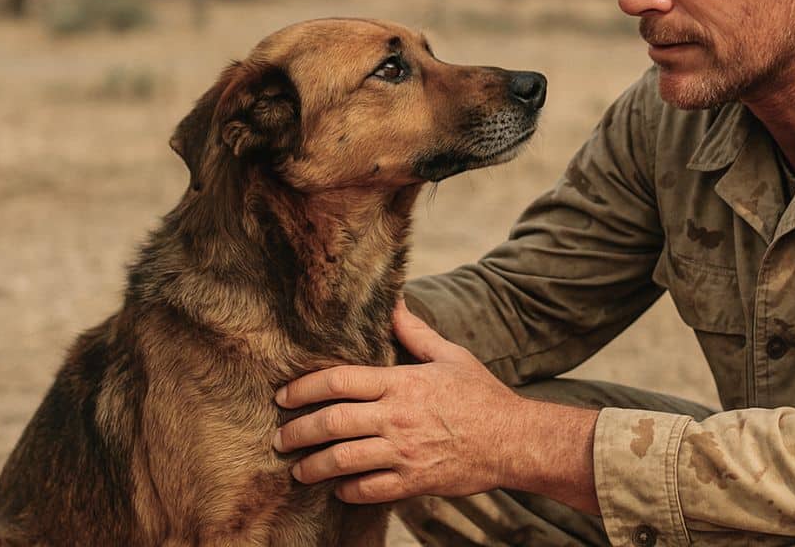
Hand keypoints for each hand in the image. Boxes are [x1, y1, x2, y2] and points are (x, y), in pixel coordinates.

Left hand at [273, 299, 599, 511]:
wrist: (513, 439)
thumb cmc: (482, 395)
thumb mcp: (450, 356)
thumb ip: (415, 332)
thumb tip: (393, 303)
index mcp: (402, 383)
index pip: (339, 380)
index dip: (304, 387)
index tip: (284, 395)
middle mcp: (397, 417)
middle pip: (332, 423)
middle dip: (298, 432)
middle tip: (281, 438)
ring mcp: (404, 452)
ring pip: (343, 461)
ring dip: (313, 467)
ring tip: (299, 470)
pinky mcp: (414, 481)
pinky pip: (369, 490)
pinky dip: (347, 490)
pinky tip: (339, 487)